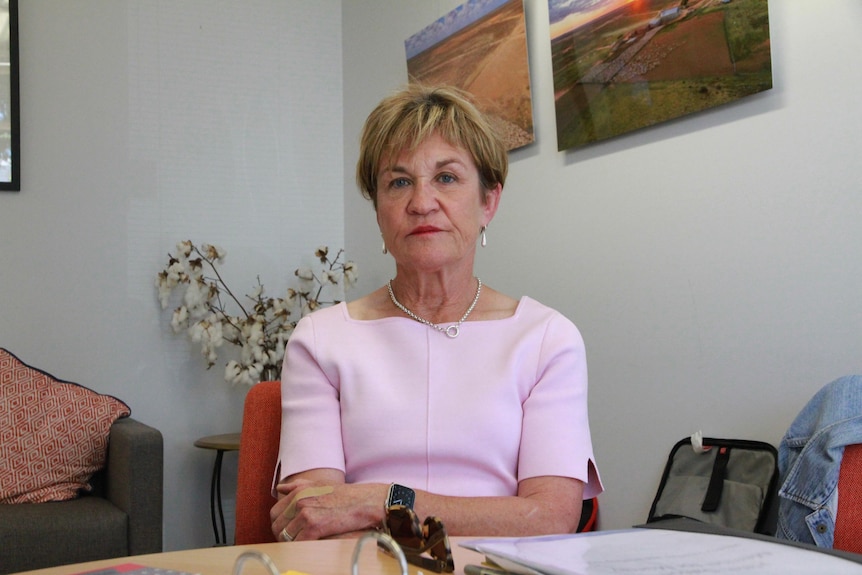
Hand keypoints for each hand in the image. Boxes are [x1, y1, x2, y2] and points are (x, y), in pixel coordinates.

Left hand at [270, 474, 386, 540]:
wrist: (364, 501)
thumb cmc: (345, 495)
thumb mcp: (319, 484)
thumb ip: (297, 485)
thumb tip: (280, 488)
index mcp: (298, 491)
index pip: (274, 513)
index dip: (278, 524)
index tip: (285, 531)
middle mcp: (299, 501)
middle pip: (277, 526)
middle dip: (281, 536)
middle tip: (292, 541)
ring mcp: (306, 513)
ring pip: (286, 537)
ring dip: (291, 543)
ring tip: (300, 545)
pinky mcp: (314, 526)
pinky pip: (297, 543)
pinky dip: (300, 547)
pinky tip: (308, 547)